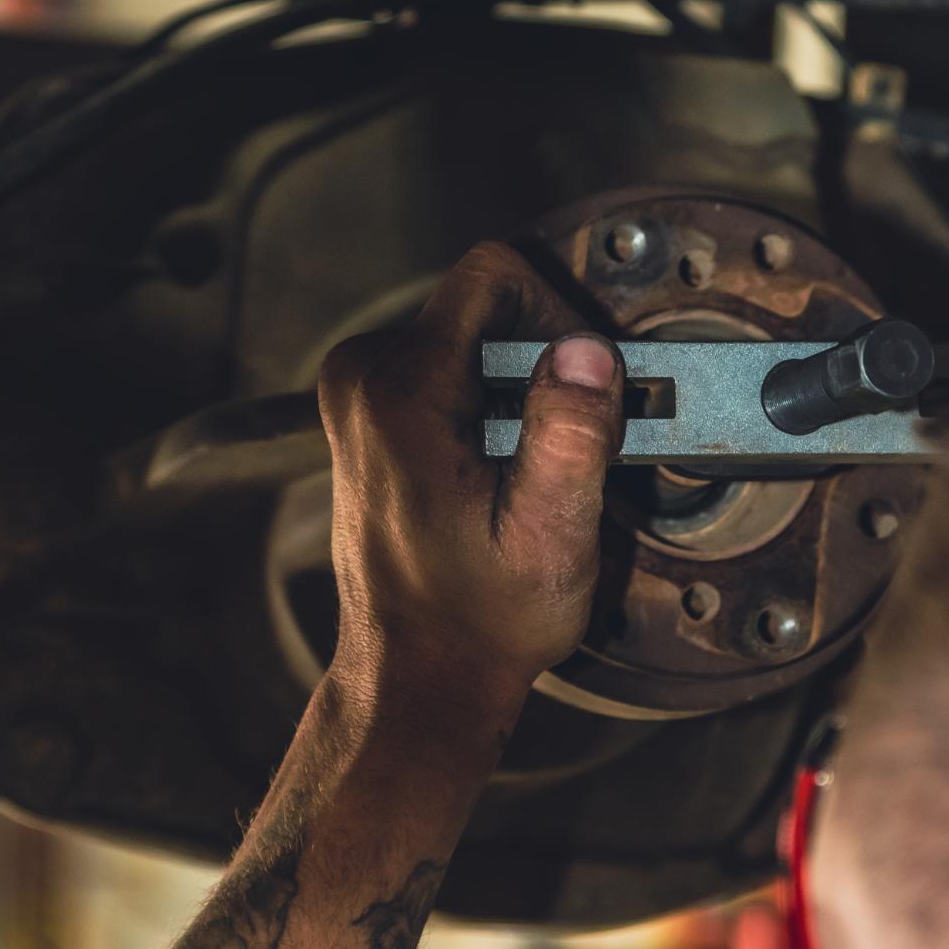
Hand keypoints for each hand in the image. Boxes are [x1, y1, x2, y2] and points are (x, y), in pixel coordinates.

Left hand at [318, 240, 622, 718]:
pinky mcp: (372, 418)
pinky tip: (506, 478)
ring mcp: (362, 398)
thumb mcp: (550, 536)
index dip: (561, 316)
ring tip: (534, 474)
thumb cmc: (477, 622)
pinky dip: (496, 412)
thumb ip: (570, 436)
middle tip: (566, 451)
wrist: (420, 675)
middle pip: (488, 307)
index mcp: (402, 393)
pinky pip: (455, 373)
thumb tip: (587, 352)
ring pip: (476, 339)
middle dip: (547, 365)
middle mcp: (366, 380)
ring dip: (525, 394)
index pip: (495, 273)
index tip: (584, 388)